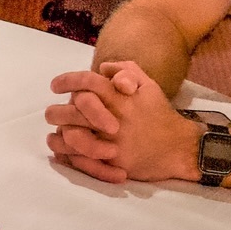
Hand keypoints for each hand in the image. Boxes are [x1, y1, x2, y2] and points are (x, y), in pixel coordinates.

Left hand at [42, 60, 202, 184]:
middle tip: (51, 112)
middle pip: (72, 110)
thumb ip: (126, 70)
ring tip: (56, 129)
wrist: (179, 148)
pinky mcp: (111, 161)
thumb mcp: (149, 85)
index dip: (67, 81)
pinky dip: (65, 151)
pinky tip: (61, 145)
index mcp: (120, 98)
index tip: (55, 86)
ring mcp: (111, 141)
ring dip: (59, 131)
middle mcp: (113, 118)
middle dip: (57, 110)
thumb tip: (102, 68)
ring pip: (70, 135)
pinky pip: (78, 157)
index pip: (87, 83)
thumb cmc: (160, 114)